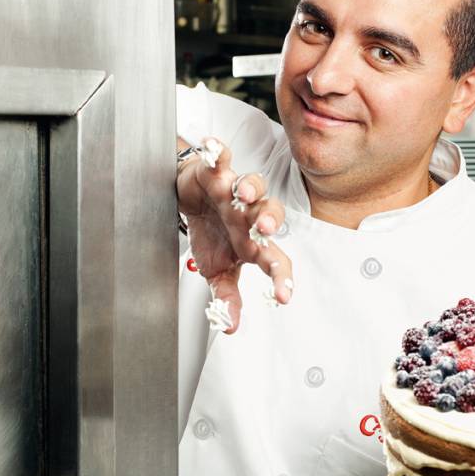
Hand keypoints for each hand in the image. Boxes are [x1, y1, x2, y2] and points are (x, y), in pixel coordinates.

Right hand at [177, 138, 293, 332]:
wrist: (191, 200)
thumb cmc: (211, 232)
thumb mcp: (216, 269)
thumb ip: (226, 295)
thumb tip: (229, 326)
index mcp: (253, 242)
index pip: (274, 259)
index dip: (279, 276)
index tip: (283, 295)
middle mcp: (250, 214)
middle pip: (268, 214)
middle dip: (268, 219)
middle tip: (265, 229)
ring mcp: (234, 191)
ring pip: (250, 184)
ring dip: (248, 187)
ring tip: (241, 192)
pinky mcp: (215, 172)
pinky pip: (220, 158)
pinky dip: (216, 152)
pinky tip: (213, 148)